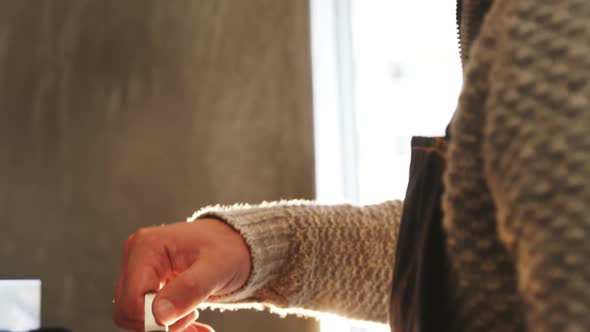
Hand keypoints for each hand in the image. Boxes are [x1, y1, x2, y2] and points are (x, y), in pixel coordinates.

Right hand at [113, 218, 251, 331]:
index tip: (189, 318)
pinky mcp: (148, 283)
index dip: (154, 320)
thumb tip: (160, 314)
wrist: (236, 244)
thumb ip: (190, 289)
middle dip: (160, 325)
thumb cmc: (228, 248)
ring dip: (166, 327)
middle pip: (129, 310)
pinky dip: (170, 325)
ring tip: (196, 327)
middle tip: (193, 321)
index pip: (132, 299)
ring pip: (137, 316)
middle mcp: (137, 257)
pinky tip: (193, 327)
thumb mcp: (217, 267)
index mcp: (147, 247)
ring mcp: (140, 270)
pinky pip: (147, 314)